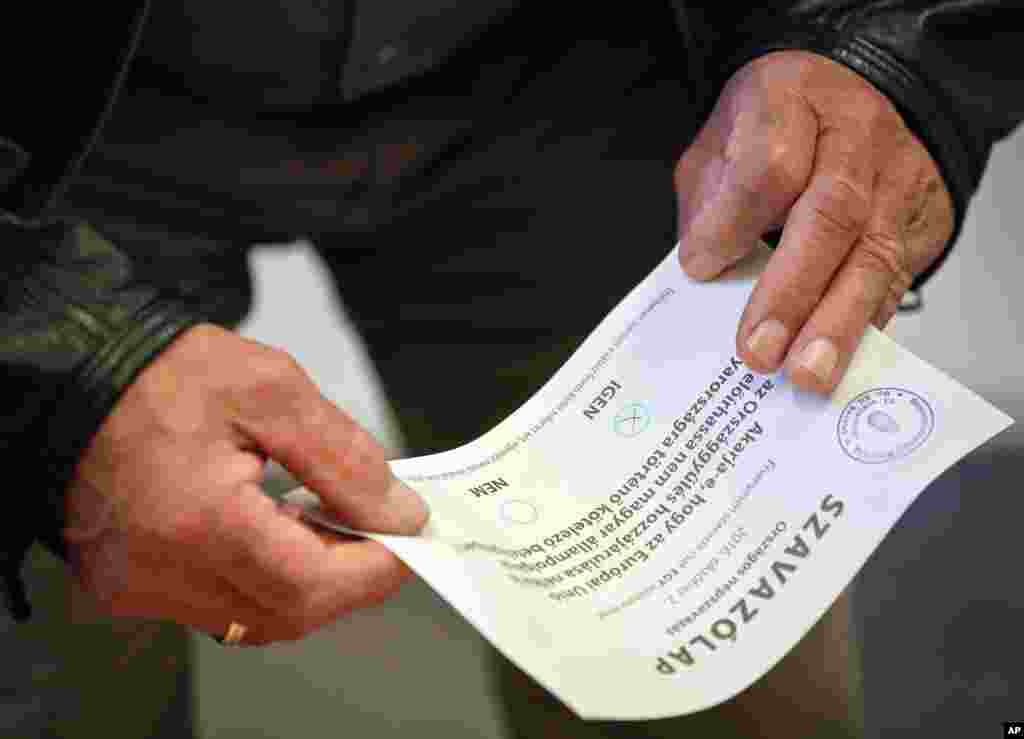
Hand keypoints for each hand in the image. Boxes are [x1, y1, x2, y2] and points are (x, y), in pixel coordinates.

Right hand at [66, 323, 428, 644]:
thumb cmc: (161, 375)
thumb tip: (396, 511)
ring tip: (328, 524)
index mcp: (198, 520)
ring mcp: (139, 586)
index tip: (408, 541)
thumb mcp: (272, 390)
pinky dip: (261, 579)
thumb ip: (343, 457)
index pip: (310, 582)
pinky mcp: (128, 586)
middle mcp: (160, 571)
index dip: (373, 569)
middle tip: (378, 532)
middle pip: (286, 613)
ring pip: (253, 619)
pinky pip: (215, 606)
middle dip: (347, 578)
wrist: (79, 379)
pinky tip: (278, 533)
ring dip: (306, 581)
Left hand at [675, 51, 953, 392]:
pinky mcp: (919, 219)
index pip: (770, 163)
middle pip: (832, 212)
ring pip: (874, 253)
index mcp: (790, 97)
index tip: (701, 266)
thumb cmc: (775, 128)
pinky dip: (864, 325)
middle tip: (759, 349)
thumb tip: (705, 266)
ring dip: (836, 323)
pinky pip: (896, 279)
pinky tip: (840, 360)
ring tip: (805, 373)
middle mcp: (853, 134)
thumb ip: (708, 200)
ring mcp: (896, 176)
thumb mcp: (721, 142)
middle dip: (791, 291)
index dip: (734, 221)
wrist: (858, 97)